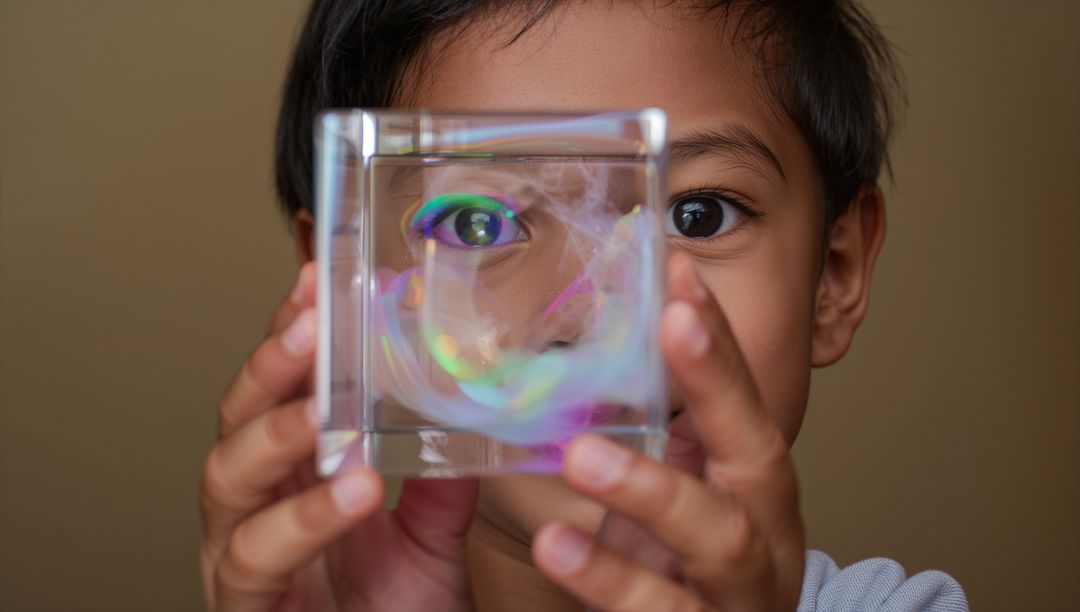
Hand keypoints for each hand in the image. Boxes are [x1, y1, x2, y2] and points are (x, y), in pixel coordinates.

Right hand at [200, 262, 478, 610]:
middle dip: (271, 367)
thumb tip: (465, 408)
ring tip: (327, 413)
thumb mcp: (433, 536)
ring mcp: (239, 556)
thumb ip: (440, 478)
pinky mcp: (242, 605)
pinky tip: (348, 489)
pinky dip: (301, 519)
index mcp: (293, 477)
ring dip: (279, 436)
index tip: (319, 283)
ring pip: (228, 478)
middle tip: (311, 326)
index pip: (281, 390)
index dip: (292, 335)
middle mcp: (255, 508)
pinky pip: (255, 557)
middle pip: (237, 418)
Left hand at [532, 252, 804, 610]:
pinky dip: (610, 578)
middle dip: (718, 385)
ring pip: (720, 540)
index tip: (679, 272)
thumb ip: (659, 444)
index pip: (743, 401)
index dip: (717, 339)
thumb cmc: (683, 579)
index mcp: (756, 492)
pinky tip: (557, 545)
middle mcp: (767, 537)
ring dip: (653, 490)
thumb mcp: (680, 503)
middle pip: (758, 455)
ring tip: (583, 455)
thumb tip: (600, 359)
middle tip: (672, 321)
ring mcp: (742, 597)